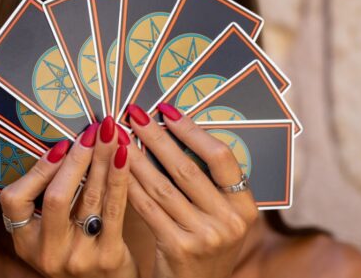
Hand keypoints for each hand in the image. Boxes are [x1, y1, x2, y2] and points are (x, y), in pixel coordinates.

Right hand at [0, 117, 137, 277]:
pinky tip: (124, 155)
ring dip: (101, 160)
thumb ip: (50, 201)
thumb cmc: (79, 253)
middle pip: (57, 196)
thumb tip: (64, 146)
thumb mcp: (51, 236)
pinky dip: (119, 178)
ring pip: (89, 197)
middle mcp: (48, 251)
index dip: (36, 170)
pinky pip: (115, 209)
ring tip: (111, 133)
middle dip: (77, 159)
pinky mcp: (108, 257)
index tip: (59, 145)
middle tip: (93, 131)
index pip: (14, 200)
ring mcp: (78, 256)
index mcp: (26, 242)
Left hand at [125, 103, 258, 277]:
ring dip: (137, 158)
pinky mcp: (178, 248)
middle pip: (188, 168)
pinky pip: (148, 208)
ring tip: (120, 137)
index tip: (167, 111)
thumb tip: (176, 133)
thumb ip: (210, 184)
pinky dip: (131, 185)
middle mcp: (229, 221)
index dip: (192, 131)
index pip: (221, 157)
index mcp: (244, 206)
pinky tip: (116, 168)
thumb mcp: (221, 216)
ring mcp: (205, 236)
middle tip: (135, 115)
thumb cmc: (206, 244)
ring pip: (163, 186)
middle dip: (157, 137)